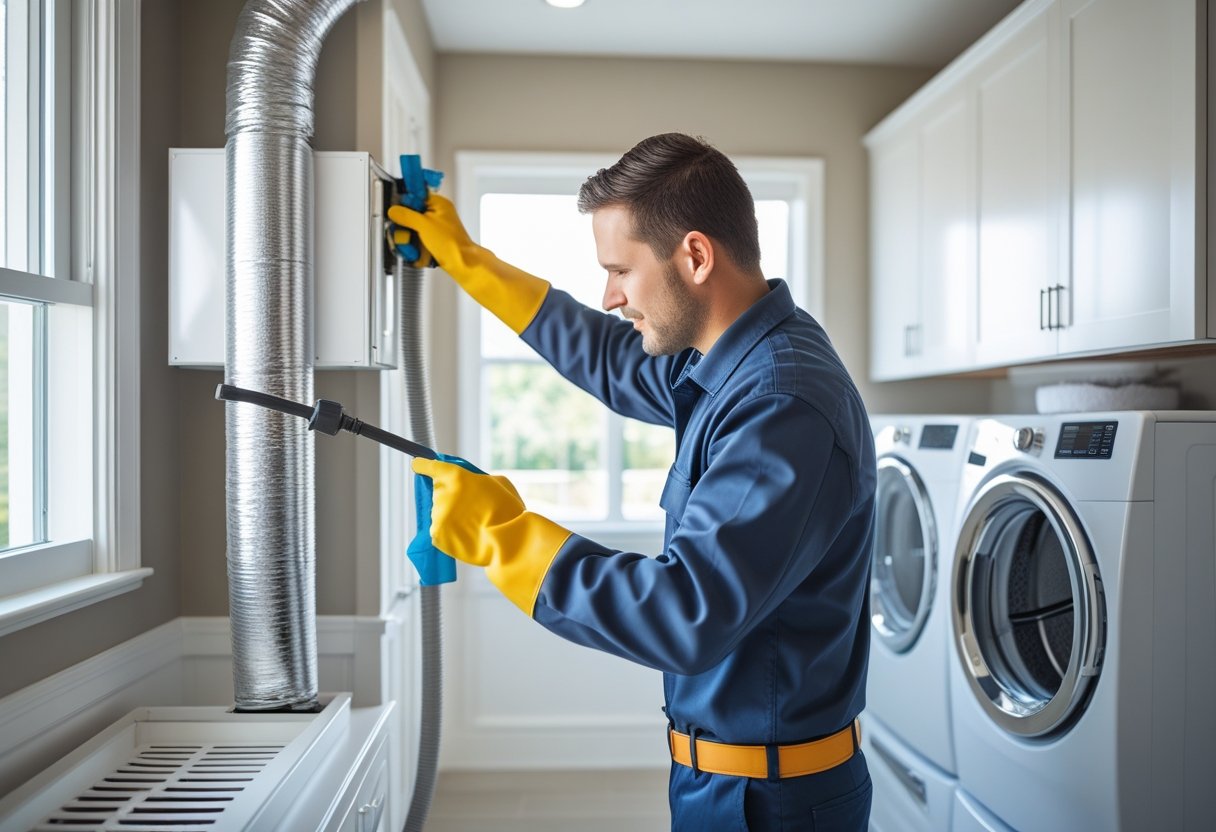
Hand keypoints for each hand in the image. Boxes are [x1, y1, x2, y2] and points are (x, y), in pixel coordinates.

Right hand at [388, 193, 472, 270]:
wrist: (461, 263)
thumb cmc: (451, 243)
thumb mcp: (423, 225)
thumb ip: (406, 215)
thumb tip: (394, 210)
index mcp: (438, 204)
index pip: (416, 195)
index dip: (405, 203)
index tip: (396, 211)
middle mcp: (438, 214)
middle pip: (413, 213)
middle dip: (405, 224)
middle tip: (403, 231)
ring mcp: (436, 228)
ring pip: (414, 228)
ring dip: (409, 237)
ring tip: (409, 244)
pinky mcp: (434, 240)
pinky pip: (418, 239)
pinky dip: (415, 245)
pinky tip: (414, 251)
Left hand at [411, 457, 571, 614]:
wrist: (508, 542)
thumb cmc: (508, 510)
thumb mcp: (498, 483)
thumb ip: (477, 479)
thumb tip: (470, 483)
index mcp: (456, 476)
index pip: (430, 466)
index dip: (423, 466)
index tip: (418, 465)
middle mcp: (442, 494)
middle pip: (438, 492)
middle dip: (450, 498)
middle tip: (470, 507)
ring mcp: (437, 516)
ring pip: (440, 513)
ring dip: (451, 517)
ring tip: (472, 524)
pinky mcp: (436, 536)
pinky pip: (440, 531)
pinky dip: (450, 533)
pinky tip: (466, 535)